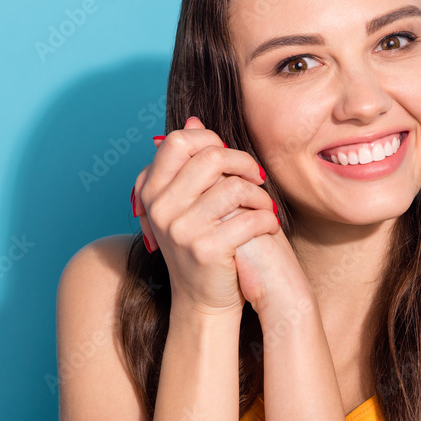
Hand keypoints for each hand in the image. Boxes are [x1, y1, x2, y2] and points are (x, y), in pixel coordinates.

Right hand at [131, 117, 278, 316]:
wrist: (203, 300)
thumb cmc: (201, 243)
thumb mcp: (187, 202)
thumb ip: (189, 163)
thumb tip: (194, 121)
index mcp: (150, 189)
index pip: (178, 141)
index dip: (211, 140)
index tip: (232, 158)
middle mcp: (160, 206)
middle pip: (210, 157)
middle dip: (243, 163)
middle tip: (257, 177)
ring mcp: (180, 229)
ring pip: (234, 187)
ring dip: (259, 195)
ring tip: (265, 206)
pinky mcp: (204, 249)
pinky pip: (249, 218)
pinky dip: (267, 219)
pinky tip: (269, 225)